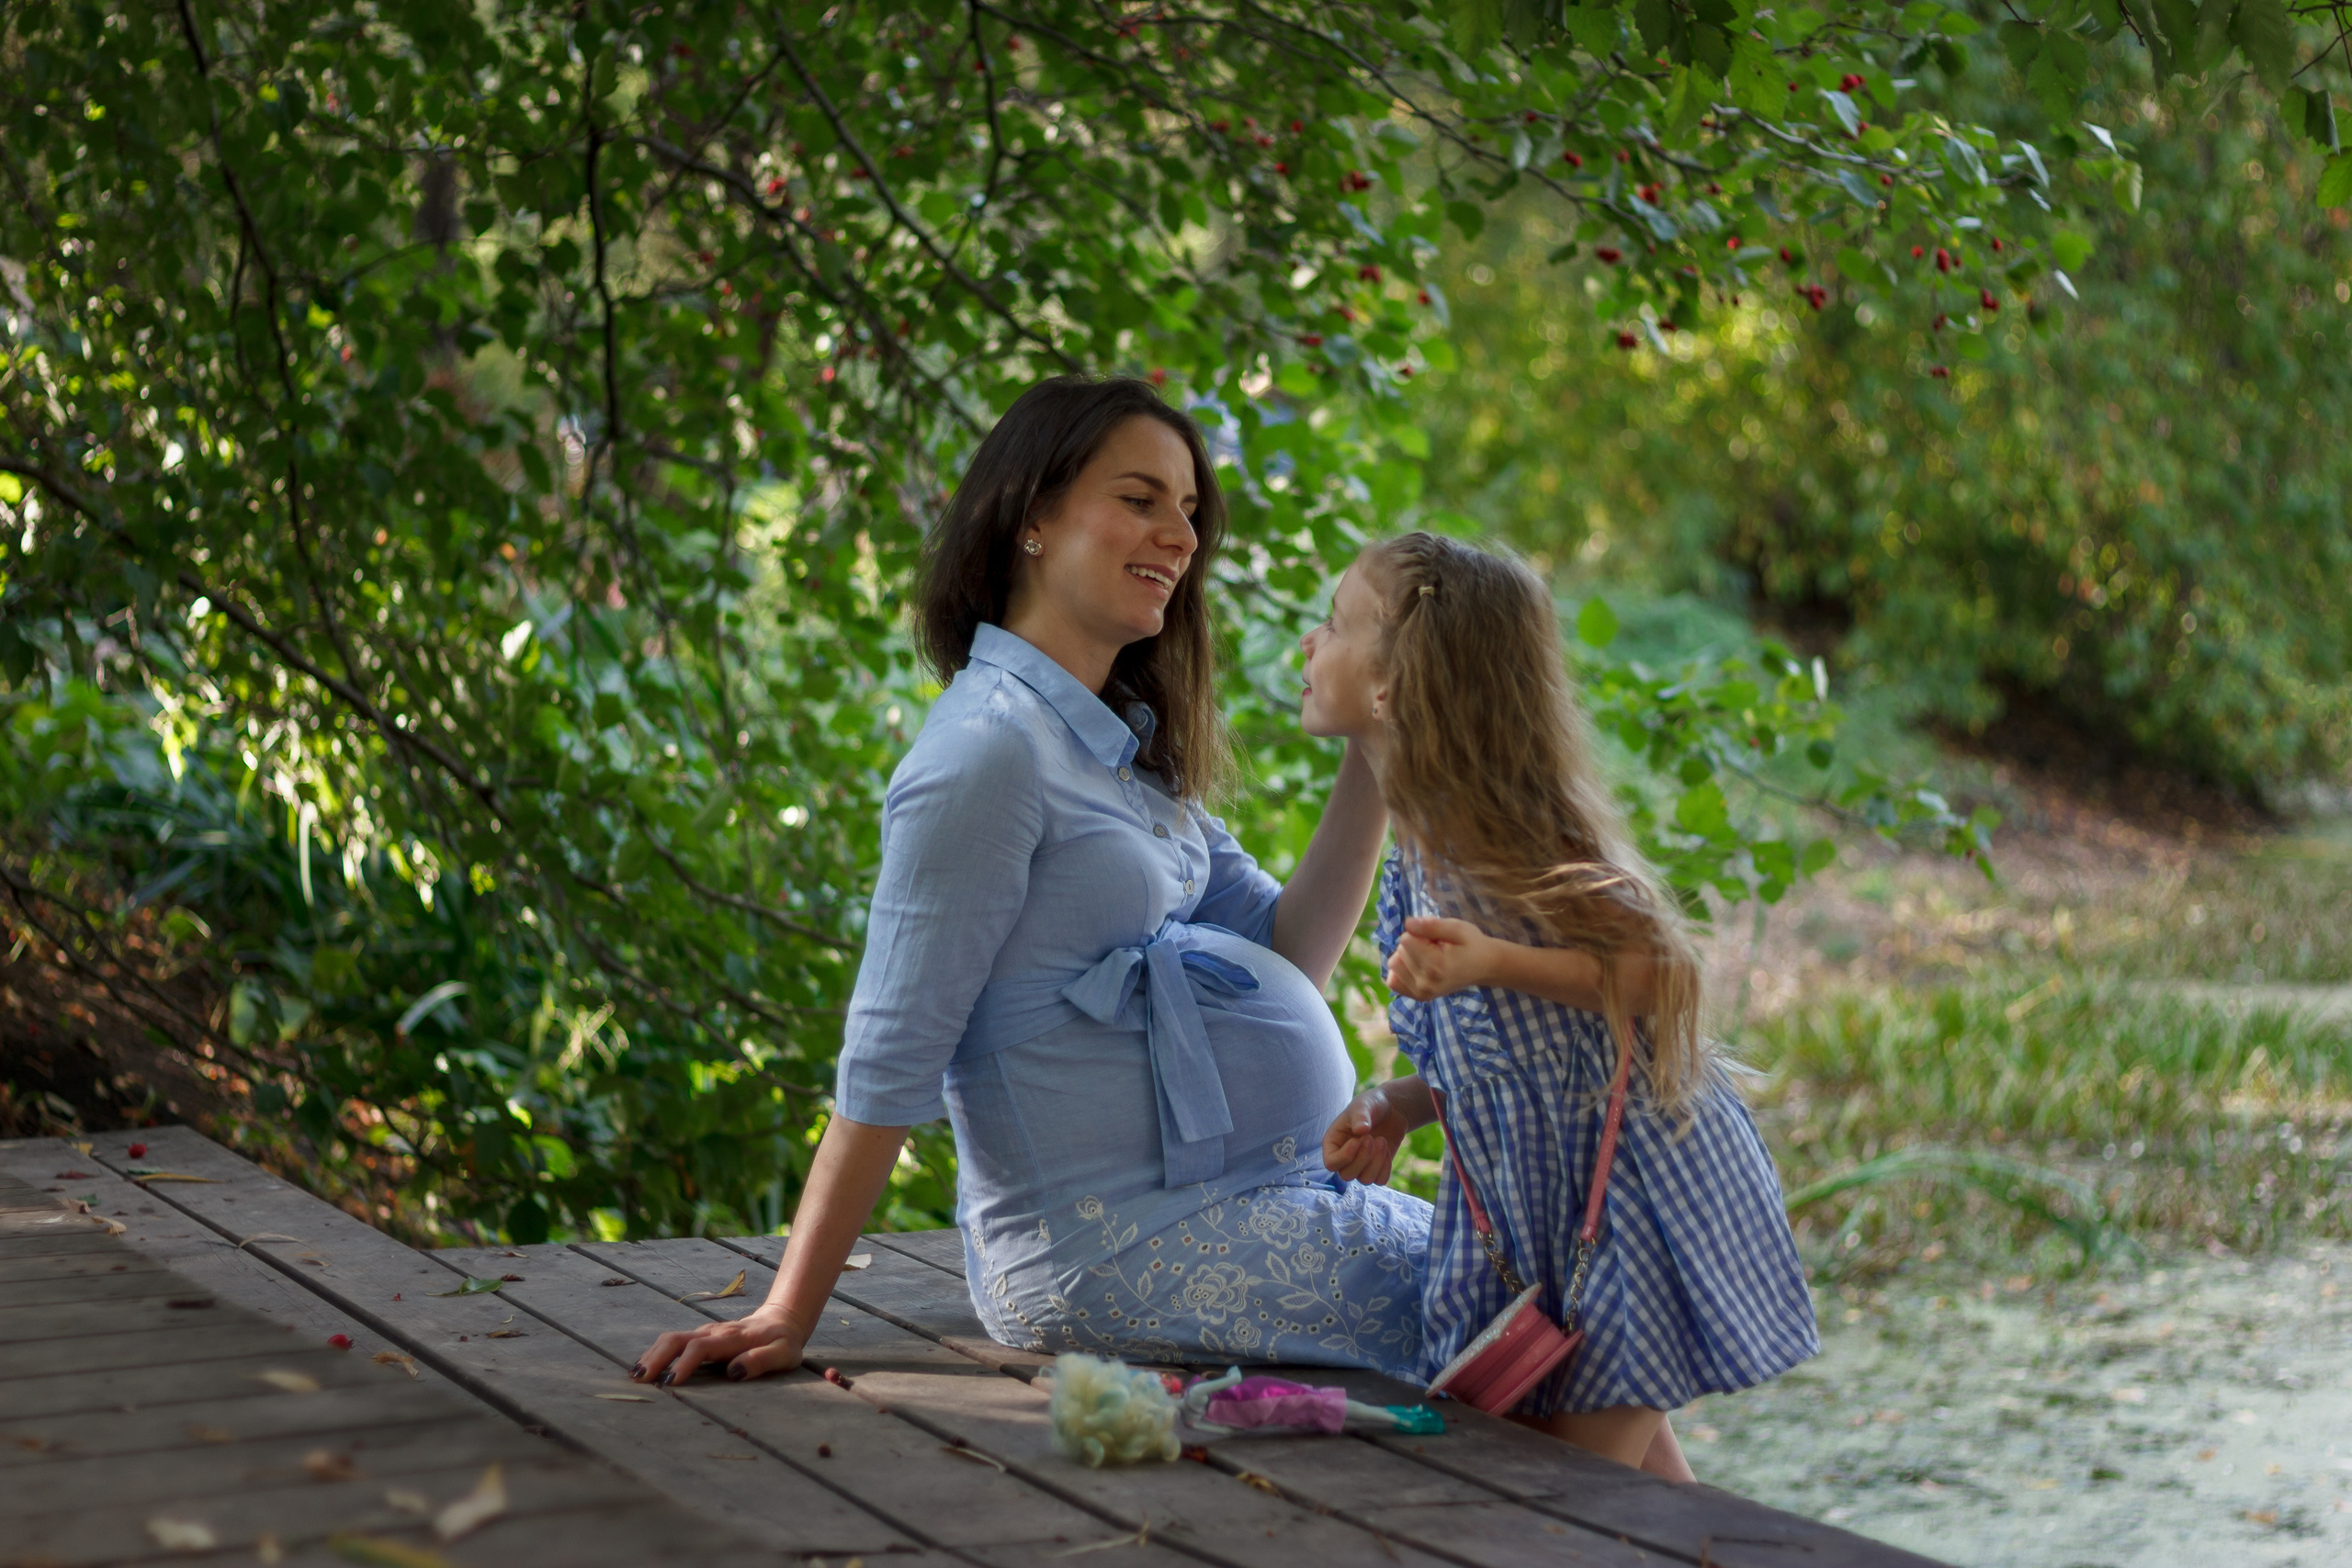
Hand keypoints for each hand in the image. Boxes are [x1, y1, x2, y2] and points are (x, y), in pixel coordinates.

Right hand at [632, 1304, 803, 1385]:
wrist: (782, 1320)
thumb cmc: (783, 1342)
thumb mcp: (784, 1354)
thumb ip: (762, 1361)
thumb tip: (734, 1373)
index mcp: (733, 1338)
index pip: (701, 1347)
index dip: (684, 1364)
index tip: (671, 1383)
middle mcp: (714, 1332)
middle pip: (677, 1339)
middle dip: (656, 1357)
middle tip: (639, 1378)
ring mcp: (705, 1332)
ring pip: (671, 1338)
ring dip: (652, 1355)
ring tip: (634, 1375)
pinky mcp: (700, 1336)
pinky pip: (673, 1342)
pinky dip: (657, 1353)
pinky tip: (645, 1368)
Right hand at [1323, 1085, 1409, 1184]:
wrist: (1391, 1109)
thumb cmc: (1371, 1105)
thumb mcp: (1364, 1105)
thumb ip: (1360, 1116)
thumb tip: (1361, 1130)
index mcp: (1333, 1143)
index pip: (1331, 1163)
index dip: (1344, 1156)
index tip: (1357, 1140)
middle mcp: (1344, 1157)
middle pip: (1347, 1175)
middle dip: (1363, 1158)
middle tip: (1371, 1138)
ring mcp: (1361, 1165)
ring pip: (1365, 1180)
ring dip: (1376, 1162)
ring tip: (1381, 1141)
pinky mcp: (1376, 1168)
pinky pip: (1380, 1180)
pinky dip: (1386, 1167)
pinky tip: (1387, 1150)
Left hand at [1384, 915, 1494, 1001]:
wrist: (1485, 966)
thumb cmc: (1471, 944)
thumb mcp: (1456, 928)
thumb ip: (1431, 925)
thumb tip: (1407, 923)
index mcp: (1436, 966)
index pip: (1405, 938)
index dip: (1420, 932)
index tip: (1437, 938)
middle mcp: (1426, 984)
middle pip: (1400, 951)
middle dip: (1415, 943)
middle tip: (1436, 947)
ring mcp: (1422, 993)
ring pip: (1394, 964)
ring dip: (1407, 956)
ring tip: (1429, 956)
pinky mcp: (1419, 997)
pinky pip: (1393, 981)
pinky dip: (1401, 970)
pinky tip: (1417, 966)